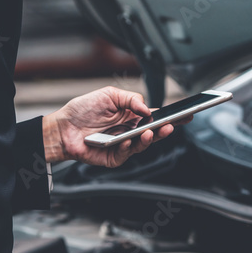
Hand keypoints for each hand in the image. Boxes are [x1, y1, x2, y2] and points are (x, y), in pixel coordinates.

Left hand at [42, 86, 191, 167]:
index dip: (173, 117)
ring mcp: (124, 146)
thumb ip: (131, 99)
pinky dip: (128, 147)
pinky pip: (125, 154)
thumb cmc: (84, 110)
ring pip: (142, 145)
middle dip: (166, 129)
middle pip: (155, 133)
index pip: (157, 117)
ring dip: (149, 139)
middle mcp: (131, 131)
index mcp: (133, 116)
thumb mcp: (109, 94)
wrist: (63, 126)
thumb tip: (147, 109)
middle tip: (172, 125)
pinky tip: (129, 140)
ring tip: (152, 131)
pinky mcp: (113, 158)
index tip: (187, 113)